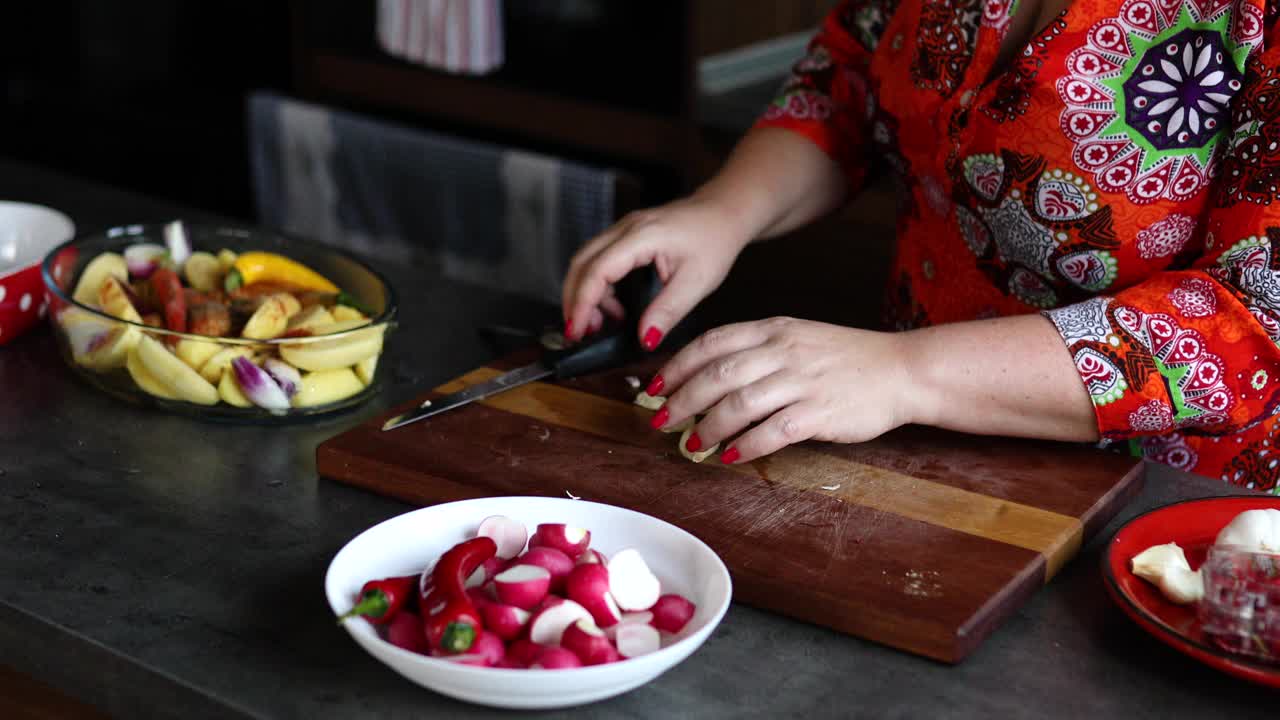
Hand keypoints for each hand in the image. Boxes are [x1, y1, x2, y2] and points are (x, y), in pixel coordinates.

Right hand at [561, 196, 750, 347]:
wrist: (725, 212)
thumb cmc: (716, 239)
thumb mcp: (697, 282)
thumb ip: (668, 312)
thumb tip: (644, 339)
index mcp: (642, 236)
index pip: (598, 270)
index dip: (582, 303)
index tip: (577, 330)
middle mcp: (626, 228)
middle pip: (581, 264)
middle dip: (574, 300)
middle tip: (579, 333)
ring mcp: (623, 229)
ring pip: (586, 261)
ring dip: (584, 294)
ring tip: (597, 325)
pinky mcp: (626, 236)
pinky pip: (599, 260)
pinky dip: (598, 287)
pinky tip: (613, 309)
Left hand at [650, 317, 919, 462]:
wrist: (903, 370)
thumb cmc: (847, 359)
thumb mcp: (798, 338)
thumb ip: (757, 350)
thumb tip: (710, 376)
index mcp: (773, 329)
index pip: (711, 342)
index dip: (677, 365)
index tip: (654, 386)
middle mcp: (783, 351)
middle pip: (717, 374)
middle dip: (682, 399)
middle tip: (662, 420)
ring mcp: (801, 381)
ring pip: (739, 403)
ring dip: (708, 426)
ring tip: (693, 443)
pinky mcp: (819, 412)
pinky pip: (772, 430)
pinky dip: (746, 445)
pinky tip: (731, 456)